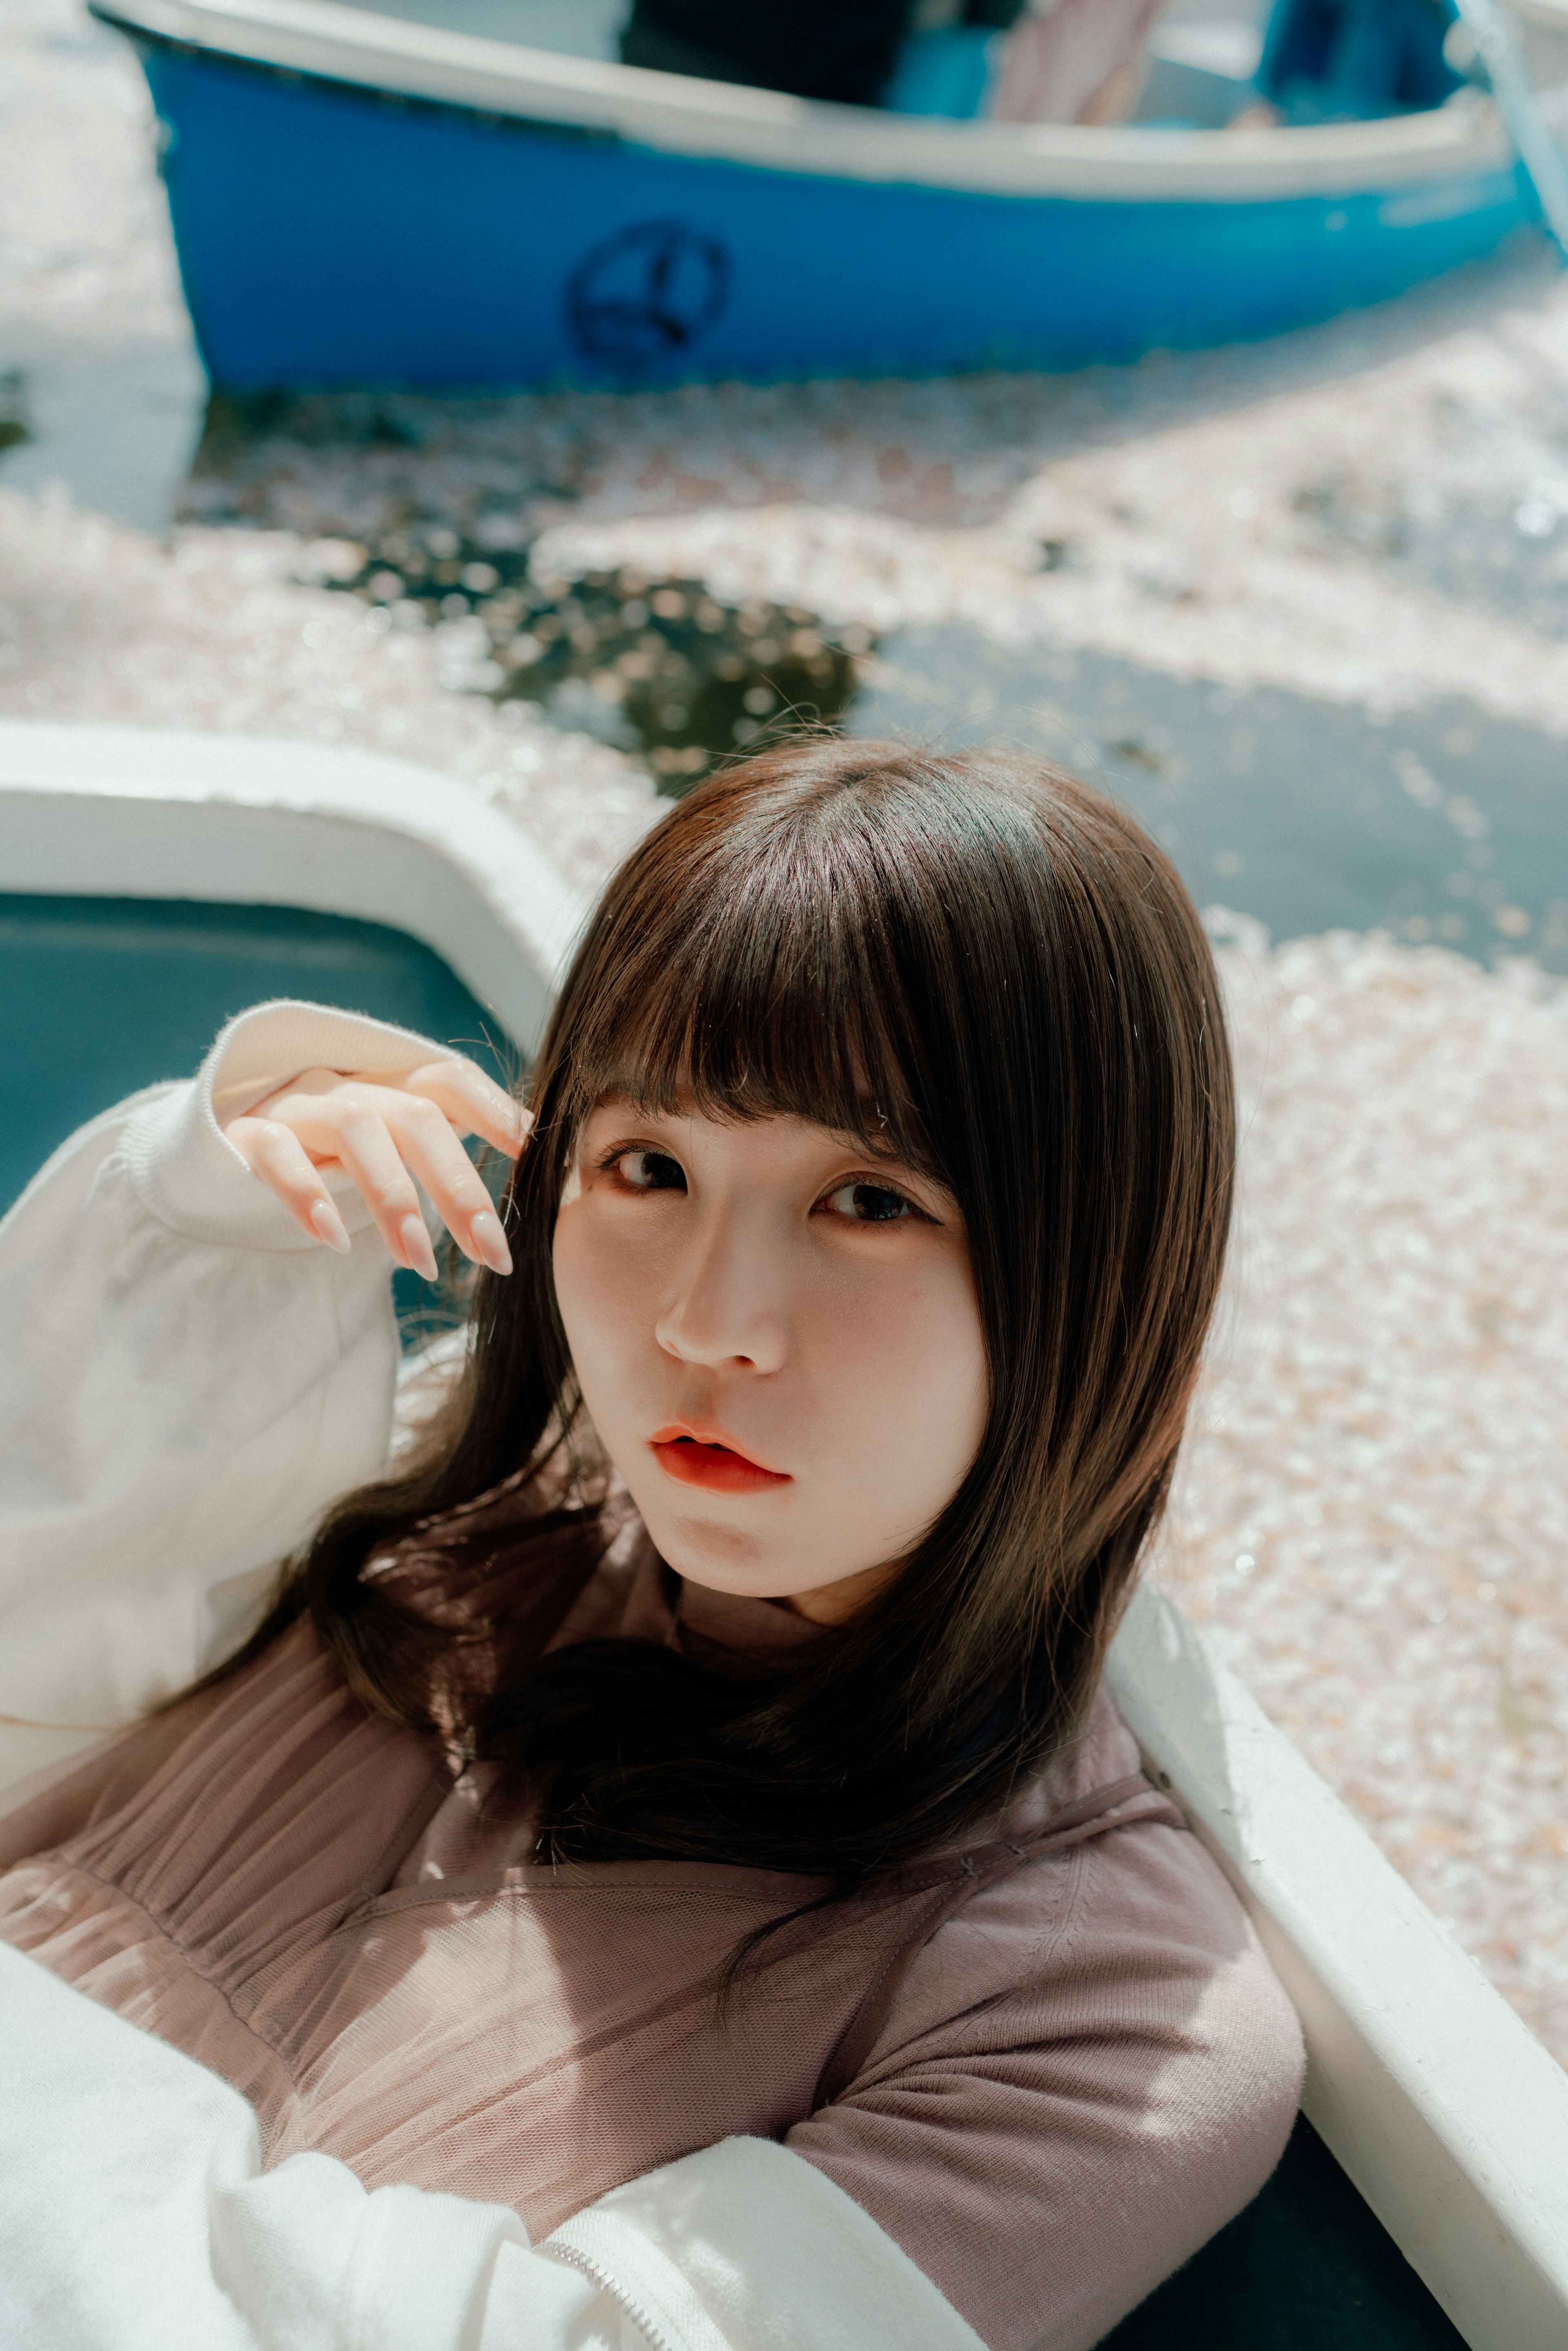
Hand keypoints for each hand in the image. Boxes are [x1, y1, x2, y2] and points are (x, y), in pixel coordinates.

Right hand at [222, 1058, 527, 1278]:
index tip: (531, 1153)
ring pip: (354, 1129)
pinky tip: (335, 1240)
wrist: (222, 1151)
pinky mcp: (242, 1134)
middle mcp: (348, 1085)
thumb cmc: (327, 1157)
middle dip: (459, 1186)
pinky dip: (307, 1194)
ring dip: (393, 1197)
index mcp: (390, 1086)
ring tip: (419, 1262)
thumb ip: (447, 1154)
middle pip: (415, 1117)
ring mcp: (294, 1105)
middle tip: (491, 1252)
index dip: (492, 1106)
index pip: (447, 1077)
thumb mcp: (389, 1149)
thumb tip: (540, 1169)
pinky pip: (276, 1152)